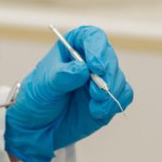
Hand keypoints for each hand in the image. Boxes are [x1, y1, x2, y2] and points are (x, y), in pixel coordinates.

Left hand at [4, 26, 132, 161]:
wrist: (38, 125)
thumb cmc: (38, 97)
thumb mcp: (45, 85)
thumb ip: (63, 76)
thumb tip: (82, 69)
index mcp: (73, 47)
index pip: (92, 37)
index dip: (97, 49)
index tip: (96, 67)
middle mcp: (90, 59)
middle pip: (109, 57)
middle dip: (106, 76)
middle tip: (96, 92)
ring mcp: (101, 79)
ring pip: (118, 78)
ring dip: (110, 93)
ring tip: (94, 106)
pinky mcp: (108, 97)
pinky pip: (124, 95)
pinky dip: (115, 103)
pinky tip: (98, 111)